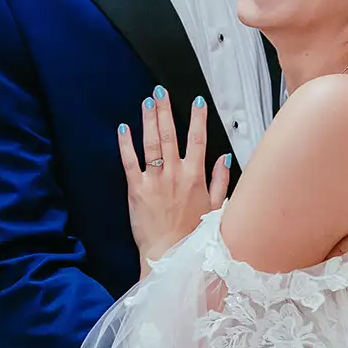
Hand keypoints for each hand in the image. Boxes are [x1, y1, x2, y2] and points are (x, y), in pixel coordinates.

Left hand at [118, 85, 231, 275]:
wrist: (169, 255)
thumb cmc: (192, 235)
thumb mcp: (215, 207)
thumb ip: (220, 181)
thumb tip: (224, 159)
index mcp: (195, 177)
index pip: (198, 140)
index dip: (198, 119)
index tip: (196, 102)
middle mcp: (175, 174)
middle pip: (171, 134)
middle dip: (166, 110)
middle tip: (161, 91)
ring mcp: (155, 180)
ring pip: (152, 143)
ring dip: (149, 120)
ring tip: (147, 101)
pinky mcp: (136, 189)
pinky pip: (130, 161)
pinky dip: (126, 144)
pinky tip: (124, 128)